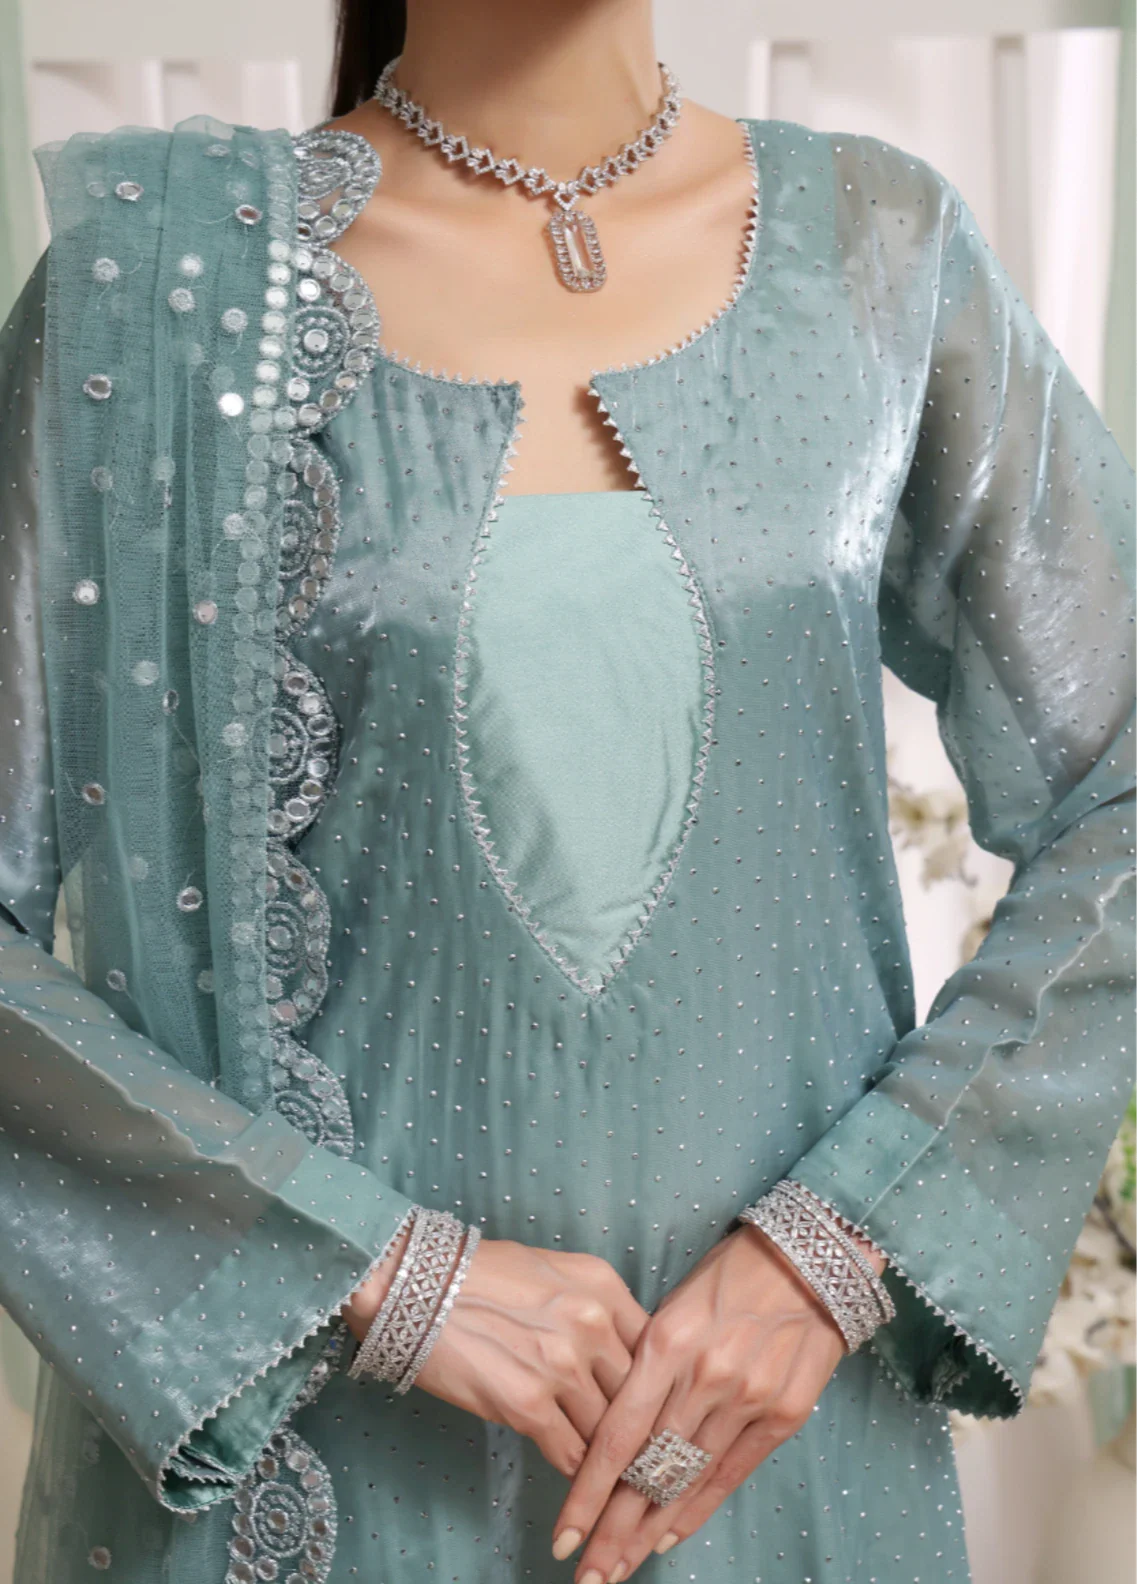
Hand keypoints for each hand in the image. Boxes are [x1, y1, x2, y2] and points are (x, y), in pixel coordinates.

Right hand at [345, 1234, 649, 1477]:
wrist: (415, 1286)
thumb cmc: (479, 1274)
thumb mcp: (553, 1270)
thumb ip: (595, 1305)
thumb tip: (621, 1348)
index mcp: (603, 1287)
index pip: (655, 1350)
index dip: (658, 1386)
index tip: (657, 1409)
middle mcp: (591, 1324)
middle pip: (640, 1395)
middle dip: (641, 1428)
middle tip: (644, 1453)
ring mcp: (562, 1367)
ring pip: (610, 1432)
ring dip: (611, 1457)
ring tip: (614, 1475)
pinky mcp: (528, 1406)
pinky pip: (573, 1455)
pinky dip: (579, 1474)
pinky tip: (578, 1479)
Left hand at [550, 1223, 884, 1580]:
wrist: (810, 1258)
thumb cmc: (729, 1274)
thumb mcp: (674, 1304)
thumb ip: (646, 1361)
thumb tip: (613, 1421)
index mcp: (668, 1342)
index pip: (619, 1435)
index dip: (589, 1491)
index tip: (564, 1533)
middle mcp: (706, 1377)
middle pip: (650, 1471)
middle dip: (613, 1529)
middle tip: (587, 1575)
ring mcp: (748, 1399)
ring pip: (687, 1480)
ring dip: (648, 1532)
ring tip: (617, 1568)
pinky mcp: (784, 1414)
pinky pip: (731, 1474)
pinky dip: (697, 1509)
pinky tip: (667, 1538)